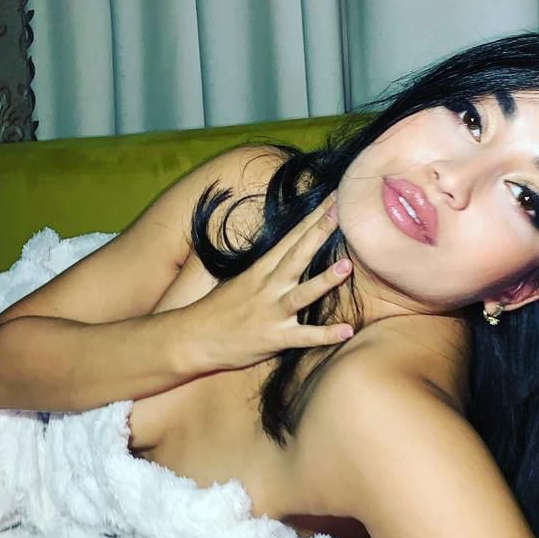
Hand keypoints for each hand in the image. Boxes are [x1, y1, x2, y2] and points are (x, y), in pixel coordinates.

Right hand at [181, 192, 354, 371]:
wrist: (190, 339)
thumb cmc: (216, 310)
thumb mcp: (239, 280)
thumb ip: (265, 268)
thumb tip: (286, 253)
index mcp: (260, 270)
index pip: (291, 238)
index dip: (313, 218)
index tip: (335, 198)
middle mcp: (267, 287)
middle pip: (297, 256)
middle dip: (319, 233)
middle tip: (342, 212)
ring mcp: (271, 312)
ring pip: (301, 293)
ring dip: (324, 280)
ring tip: (347, 266)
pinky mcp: (274, 338)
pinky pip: (304, 337)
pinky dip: (325, 335)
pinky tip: (347, 330)